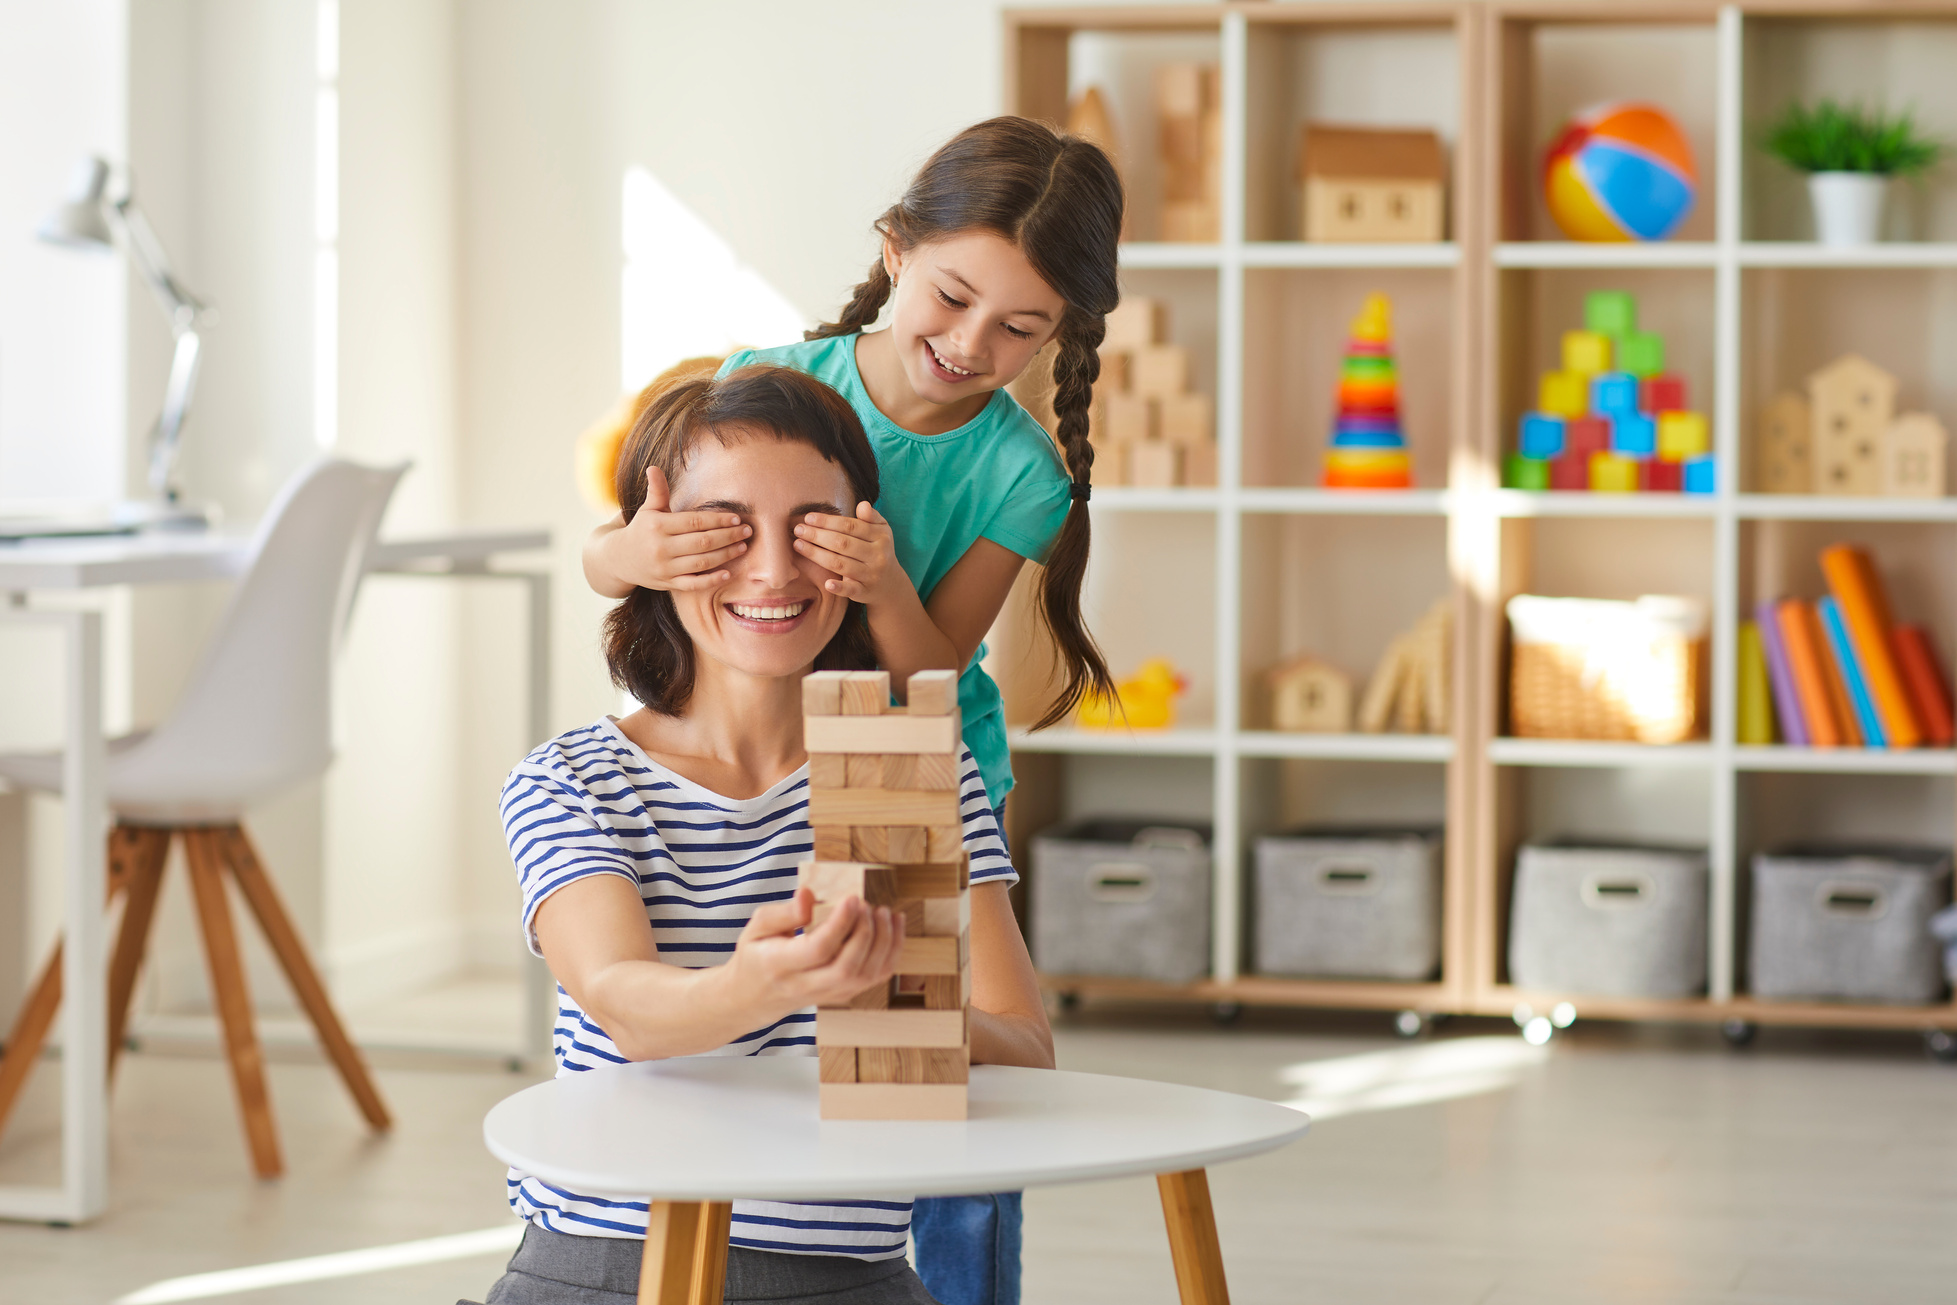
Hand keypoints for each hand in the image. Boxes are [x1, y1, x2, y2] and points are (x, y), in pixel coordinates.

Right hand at [614, 467, 752, 590]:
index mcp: (657, 526)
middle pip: (701, 542)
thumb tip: (654, 468)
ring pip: (701, 563)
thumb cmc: (641, 529)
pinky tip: (728, 573)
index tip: (736, 517)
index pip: (693, 522)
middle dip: (727, 536)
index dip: (716, 520)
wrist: (619, 559)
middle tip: (747, 531)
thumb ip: (657, 491)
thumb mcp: (648, 509)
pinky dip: (711, 580)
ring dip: (725, 556)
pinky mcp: (667, 584)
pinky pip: (693, 584)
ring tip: (743, 547)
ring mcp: (664, 568)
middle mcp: (660, 548)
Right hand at [723, 887, 903, 1012]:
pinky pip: (875, 978)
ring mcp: (827, 995)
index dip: (840, 923)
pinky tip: (893, 926)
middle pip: (846, 967)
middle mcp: (805, 986)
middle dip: (865, 933)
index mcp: (779, 965)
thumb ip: (783, 912)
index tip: (852, 898)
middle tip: (868, 904)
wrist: (755, 997)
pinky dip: (891, 952)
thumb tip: (808, 894)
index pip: (817, 950)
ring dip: (884, 942)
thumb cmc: (757, 955)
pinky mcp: (842, 994)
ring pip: (865, 976)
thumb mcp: (756, 928)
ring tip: (883, 912)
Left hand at [794, 502, 906, 605]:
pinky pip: (851, 590)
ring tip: (798, 545)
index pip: (850, 526)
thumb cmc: (878, 550)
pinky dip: (839, 587)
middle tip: (798, 529)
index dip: (828, 521)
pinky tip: (826, 583)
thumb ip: (871, 517)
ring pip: (841, 564)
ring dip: (817, 555)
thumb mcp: (881, 531)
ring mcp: (871, 575)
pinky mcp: (865, 592)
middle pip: (843, 544)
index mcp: (881, 537)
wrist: (890, 584)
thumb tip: (862, 504)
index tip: (808, 517)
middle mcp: (878, 556)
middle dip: (818, 535)